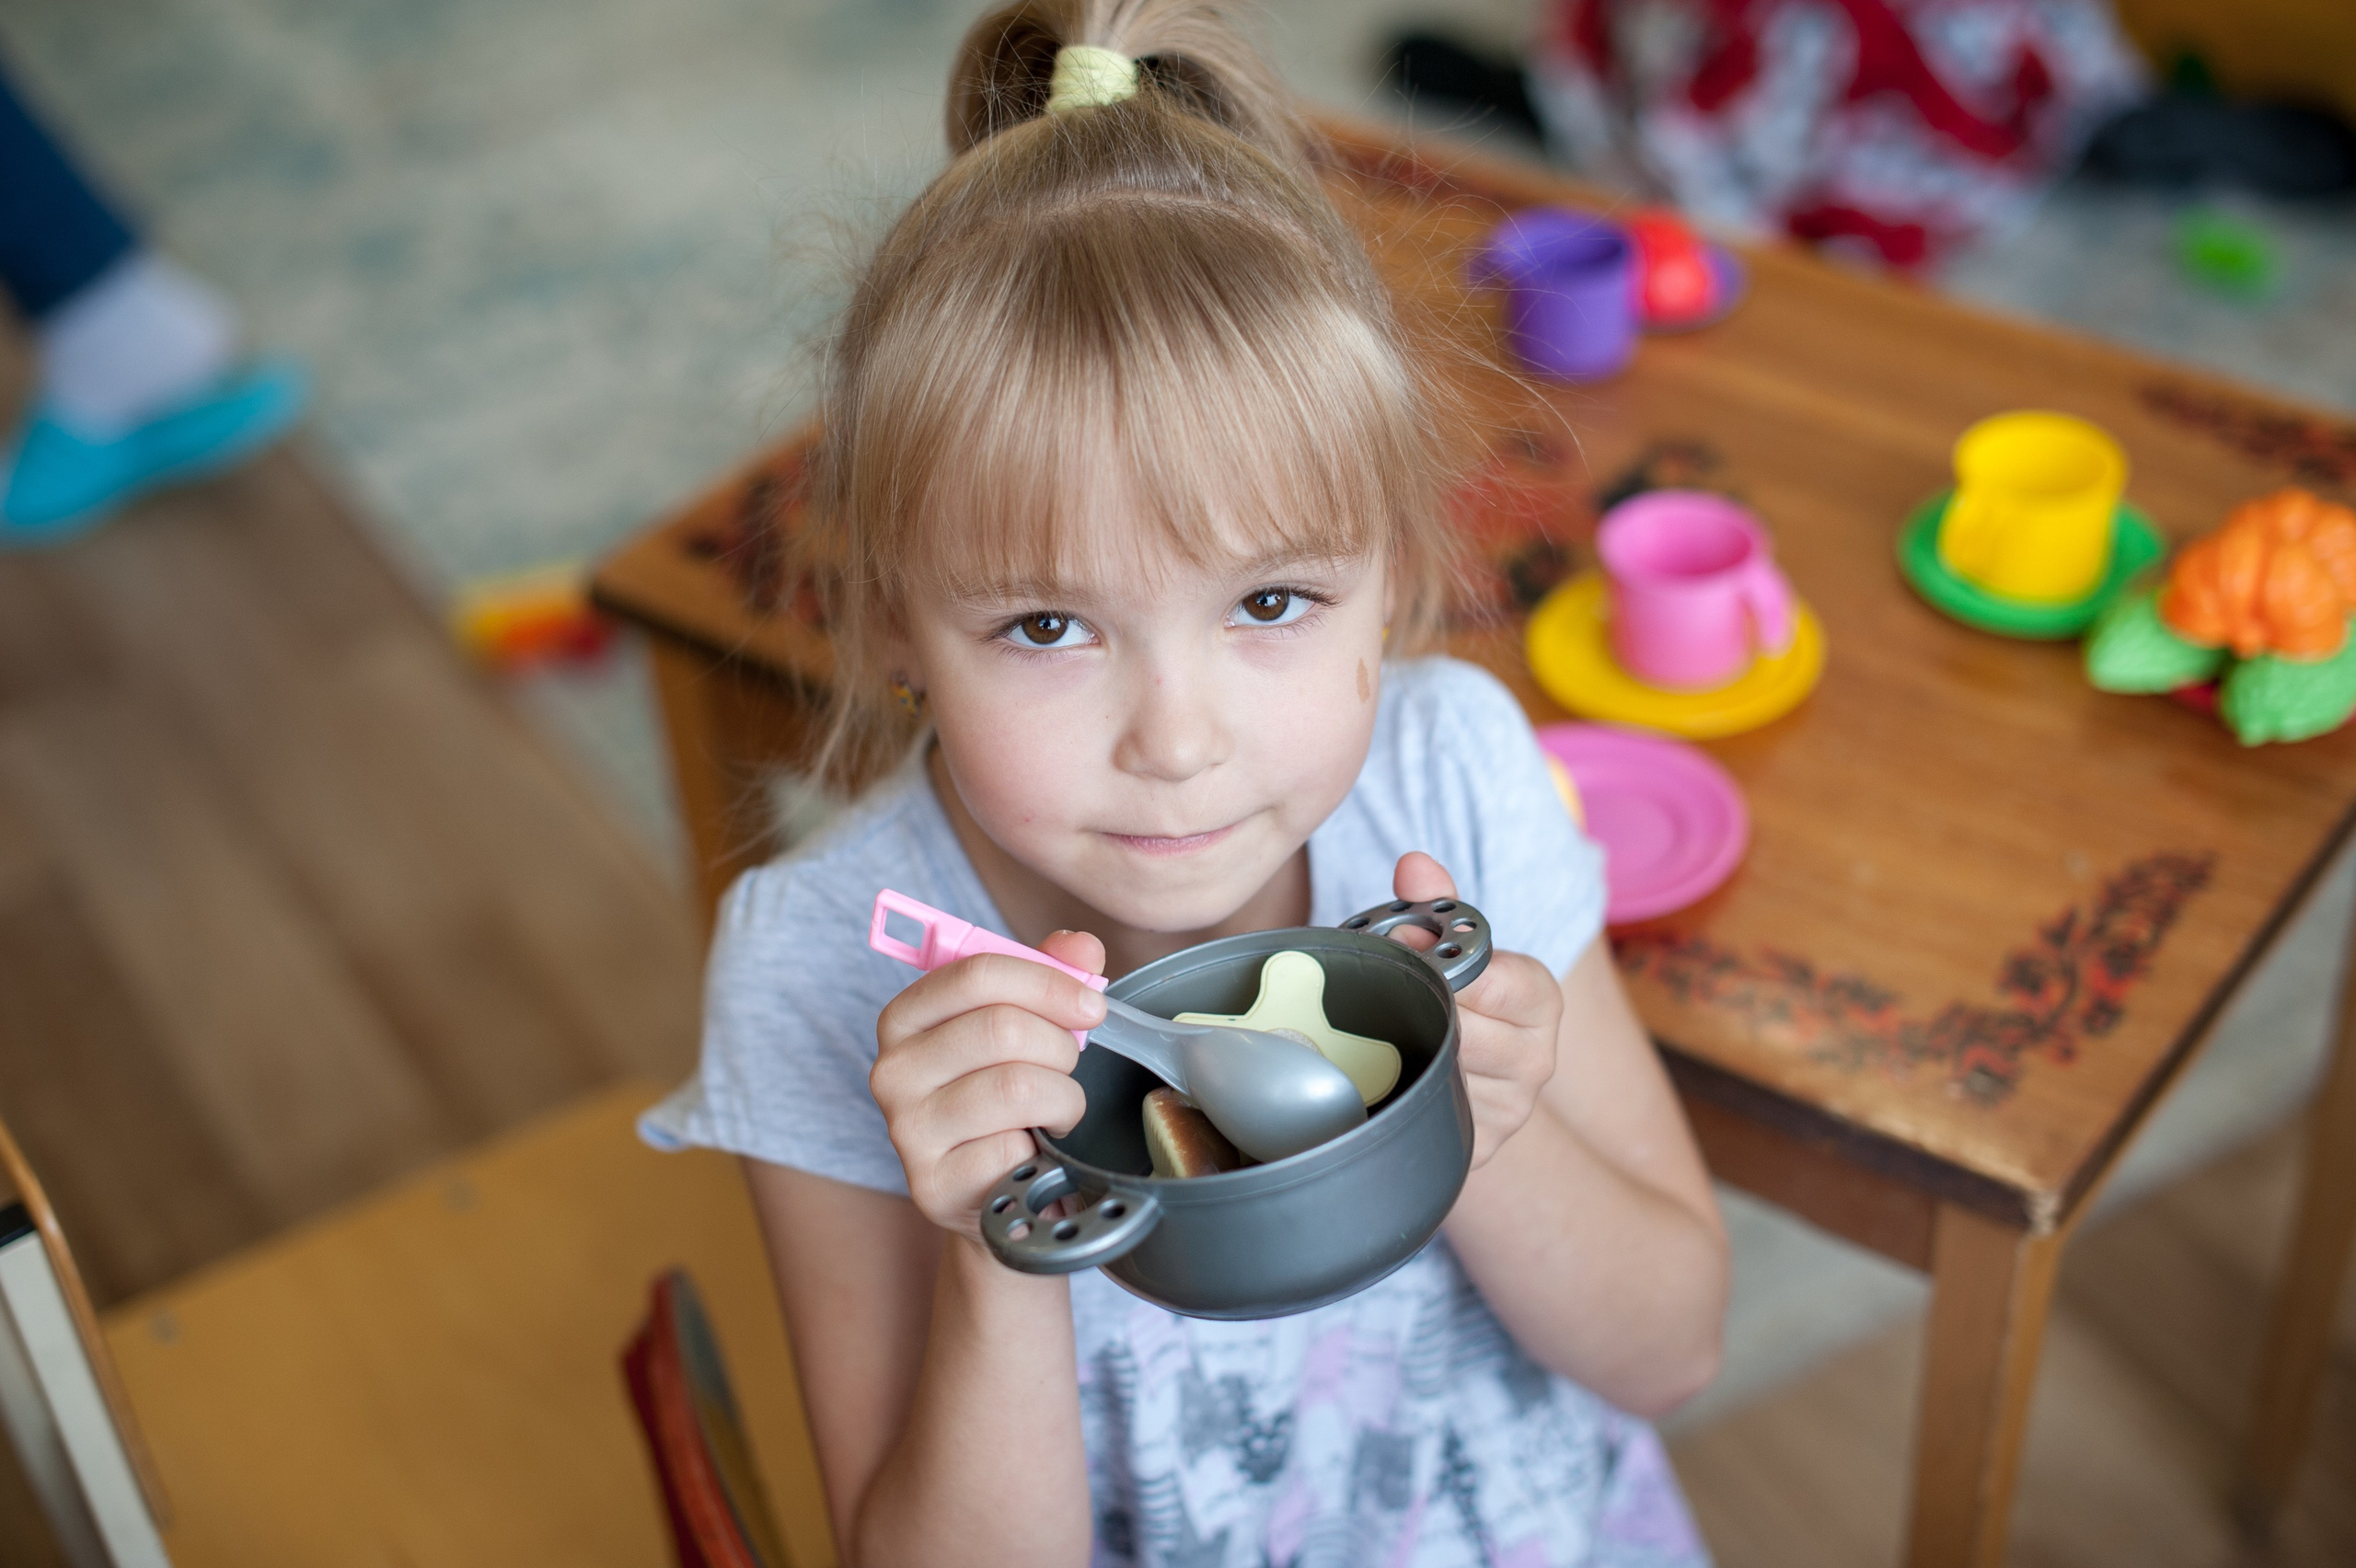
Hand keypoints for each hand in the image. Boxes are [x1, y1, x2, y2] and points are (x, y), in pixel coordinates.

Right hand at [871, 931, 1107, 1237]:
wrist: (999, 1192)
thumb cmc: (1011, 1098)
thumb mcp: (1027, 1027)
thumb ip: (1052, 975)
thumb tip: (1082, 947)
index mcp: (906, 1017)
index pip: (976, 973)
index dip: (1047, 982)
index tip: (1091, 1005)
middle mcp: (892, 1070)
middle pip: (1002, 1028)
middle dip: (1060, 1046)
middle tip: (1069, 1067)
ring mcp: (906, 1130)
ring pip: (1016, 1087)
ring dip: (1062, 1098)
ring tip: (1058, 1109)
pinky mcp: (932, 1185)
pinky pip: (1013, 1147)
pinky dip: (1044, 1149)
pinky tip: (1035, 1151)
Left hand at [1389, 852, 1561, 1167]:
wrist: (1466, 1074)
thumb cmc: (1453, 997)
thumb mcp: (1451, 945)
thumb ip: (1436, 905)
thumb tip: (1414, 866)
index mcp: (1540, 999)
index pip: (1496, 980)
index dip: (1439, 961)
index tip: (1401, 947)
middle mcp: (1537, 1060)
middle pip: (1465, 1032)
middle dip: (1413, 1006)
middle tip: (1374, 990)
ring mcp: (1510, 1111)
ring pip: (1441, 1075)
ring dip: (1398, 1051)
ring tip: (1374, 1031)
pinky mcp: (1477, 1148)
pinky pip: (1427, 1118)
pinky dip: (1397, 1093)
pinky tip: (1383, 1075)